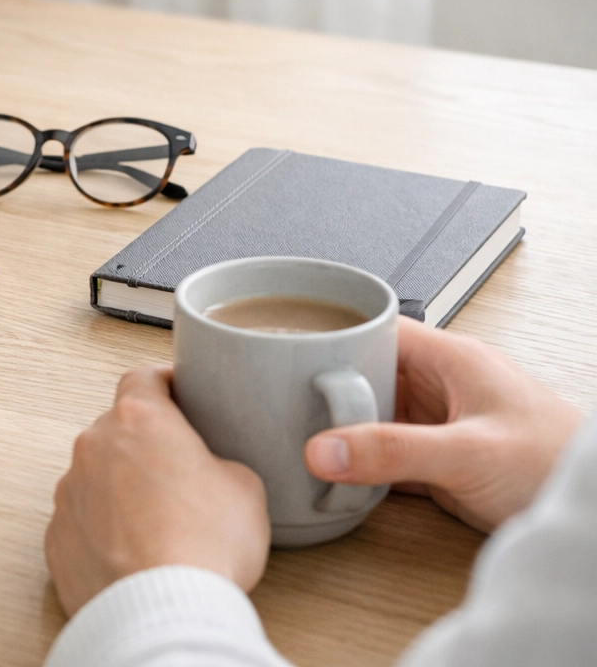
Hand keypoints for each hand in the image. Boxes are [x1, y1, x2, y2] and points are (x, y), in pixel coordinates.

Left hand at [45, 367, 269, 616]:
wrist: (161, 612)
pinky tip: (133, 553)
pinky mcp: (56, 537)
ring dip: (122, 490)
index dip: (164, 384)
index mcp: (138, 421)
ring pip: (96, 477)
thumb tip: (208, 474)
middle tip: (179, 475)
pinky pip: (81, 521)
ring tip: (159, 525)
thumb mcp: (244, 487)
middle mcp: (93, 447)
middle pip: (117, 430)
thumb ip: (218, 462)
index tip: (177, 394)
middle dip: (145, 447)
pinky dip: (103, 530)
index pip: (143, 379)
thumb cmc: (203, 546)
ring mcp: (68, 492)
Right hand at [304, 318, 582, 532]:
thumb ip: (393, 451)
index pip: (375, 327)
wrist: (594, 517)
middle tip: (279, 400)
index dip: (332, 334)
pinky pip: (385, 455)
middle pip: (365, 372)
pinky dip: (360, 464)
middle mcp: (441, 387)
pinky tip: (335, 474)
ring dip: (342, 428)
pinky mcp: (441, 465)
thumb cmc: (559, 464)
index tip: (287, 348)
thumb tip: (324, 448)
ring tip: (295, 434)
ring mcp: (440, 426)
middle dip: (326, 387)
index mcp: (450, 359)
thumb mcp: (468, 453)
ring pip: (373, 414)